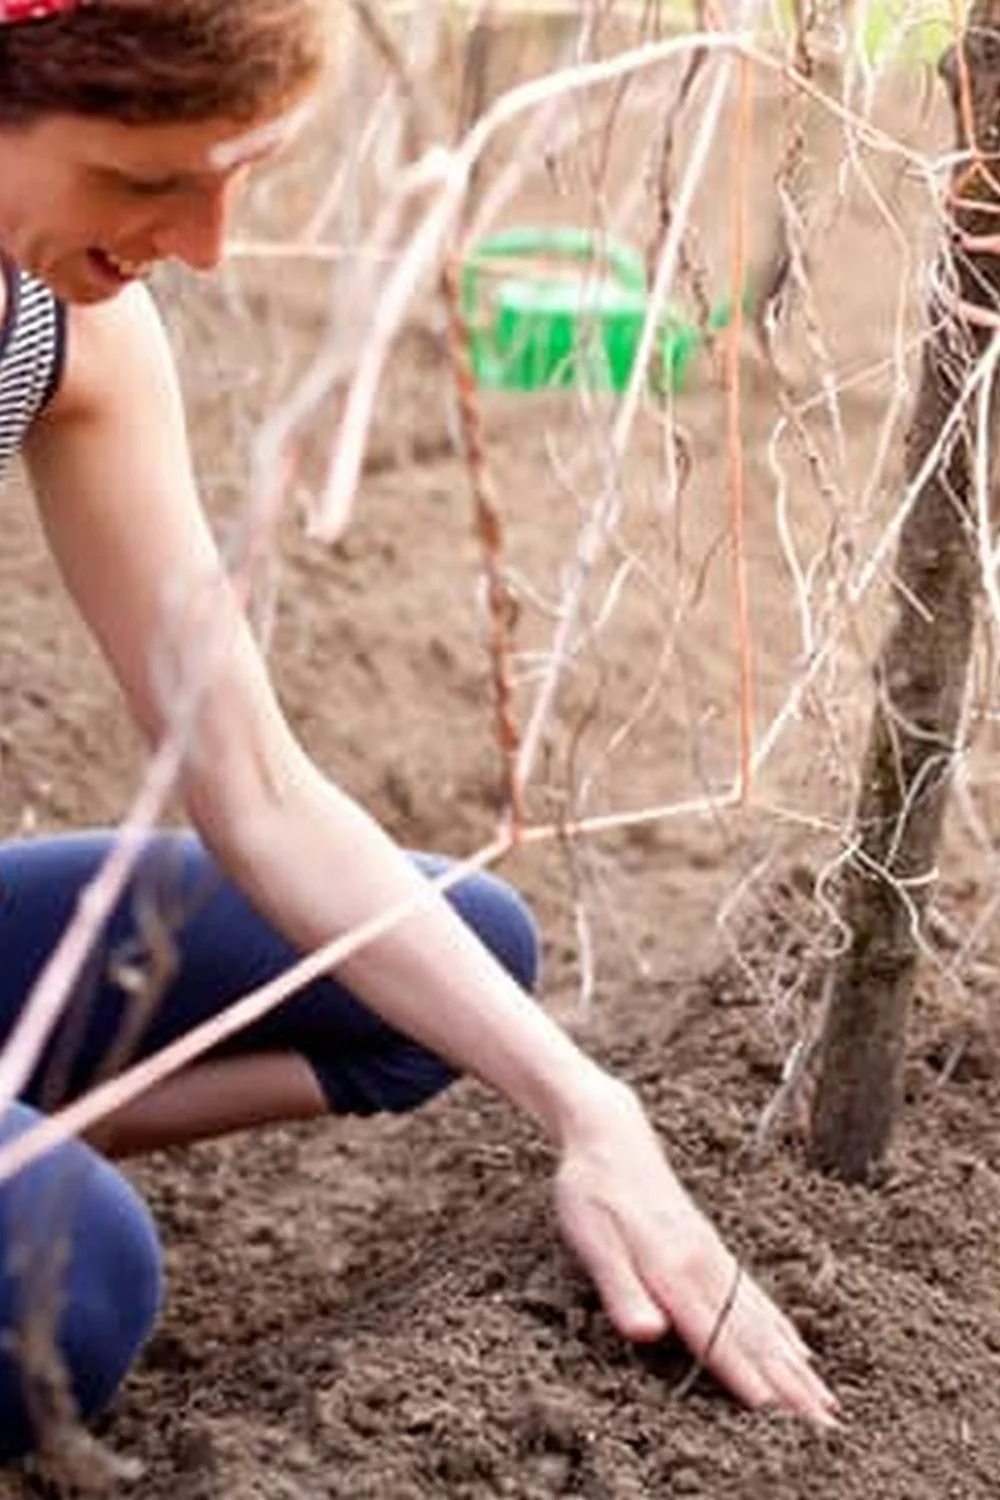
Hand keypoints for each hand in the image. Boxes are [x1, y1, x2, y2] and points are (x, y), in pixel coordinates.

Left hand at [552, 1080, 838, 1424]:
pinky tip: (800, 1348)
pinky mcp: (713, 1249)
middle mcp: (704, 1265)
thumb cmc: (593, 1191)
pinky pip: (757, 1297)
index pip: (714, 1336)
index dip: (744, 1377)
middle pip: (753, 1336)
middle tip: (830, 1427)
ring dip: (795, 1365)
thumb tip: (647, 1333)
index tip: (779, 1417)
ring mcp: (714, 1256)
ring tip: (827, 1401)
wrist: (610, 1135)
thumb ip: (621, 1290)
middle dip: (790, 1384)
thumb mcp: (592, 1241)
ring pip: (763, 1321)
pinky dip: (782, 1328)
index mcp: (674, 1270)